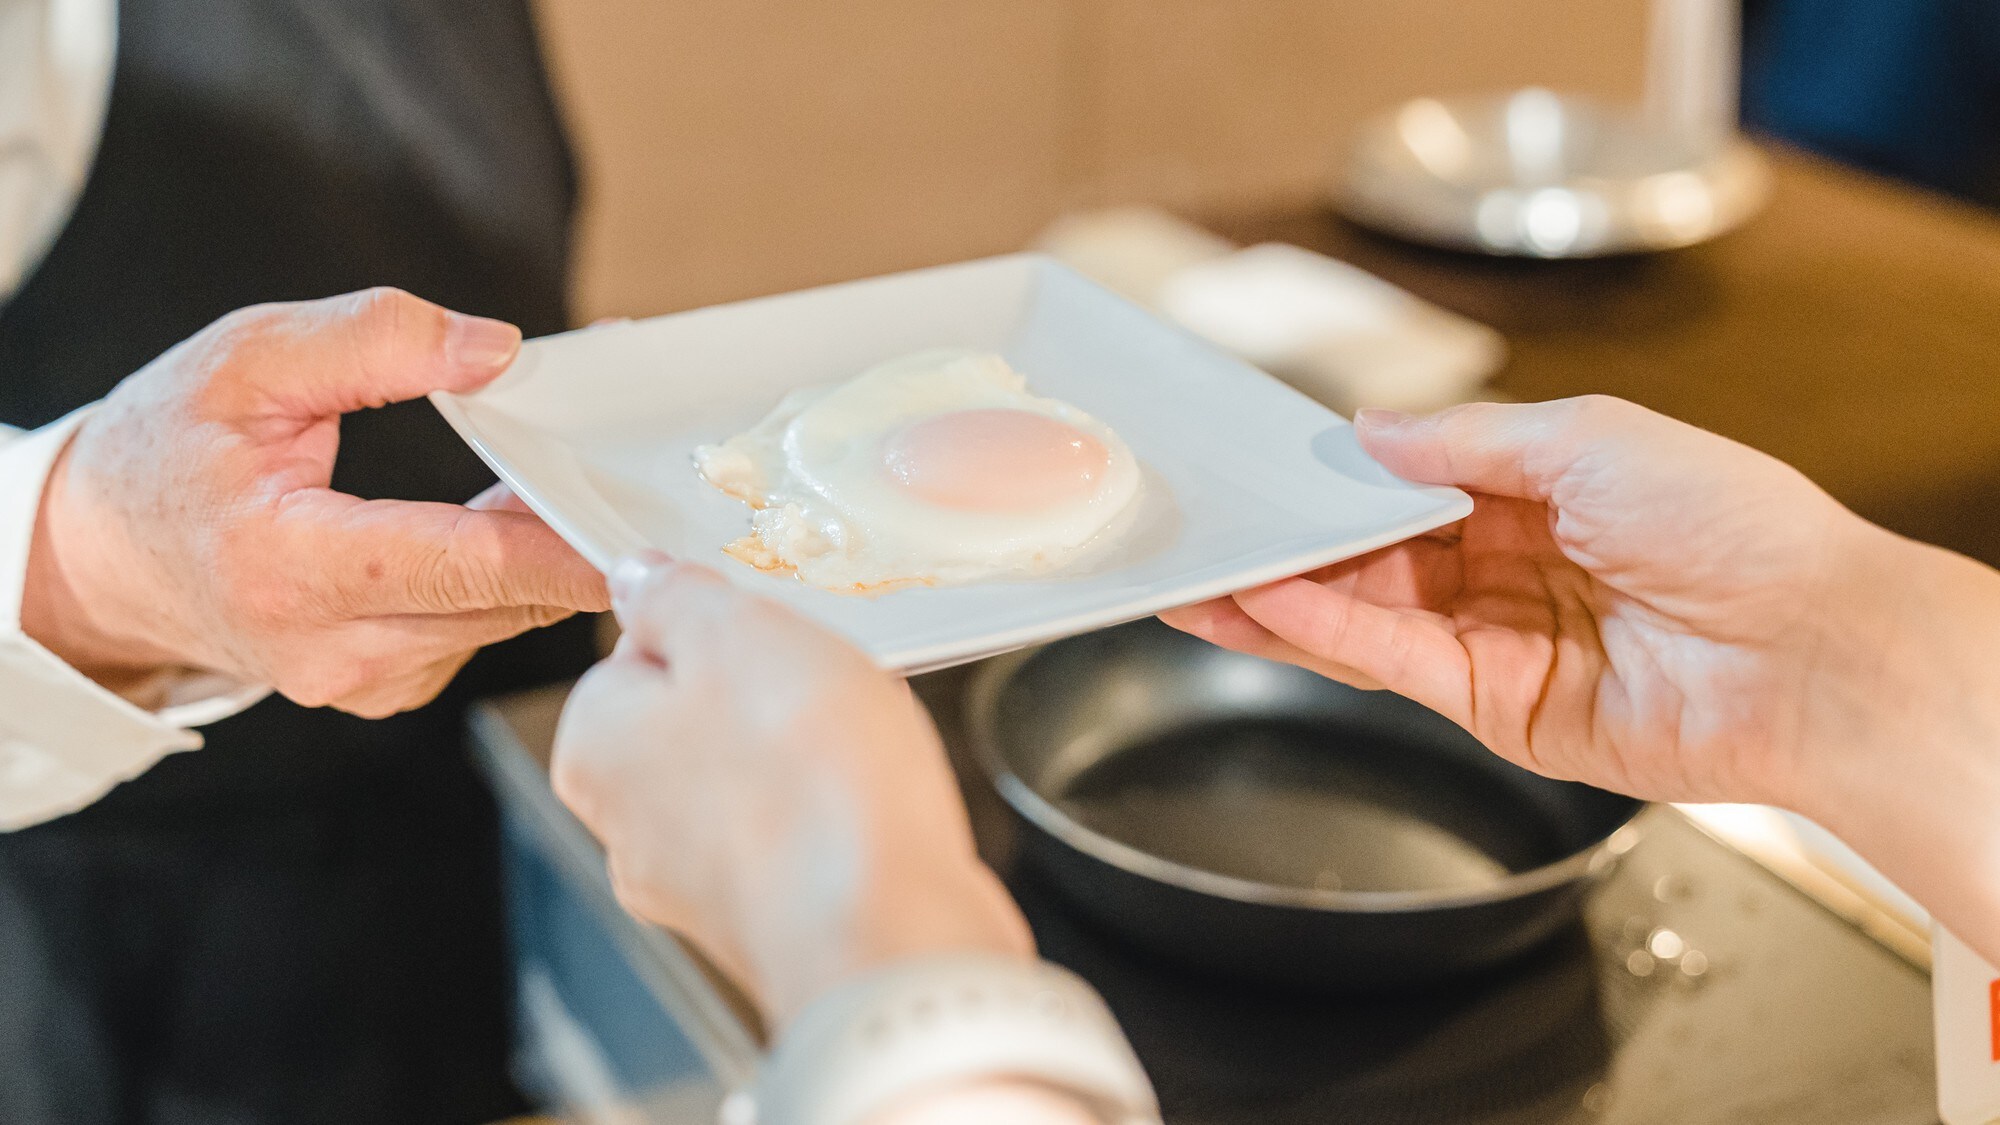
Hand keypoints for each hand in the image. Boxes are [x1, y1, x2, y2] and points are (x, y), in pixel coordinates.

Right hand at [21, 288, 609, 717]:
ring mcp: (364, 682)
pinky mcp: (387, 687)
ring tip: (573, 476)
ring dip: (550, 551)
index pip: (462, 566)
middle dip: (576, 530)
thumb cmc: (169, 451)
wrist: (105, 559)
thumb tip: (498, 350)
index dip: (560, 547)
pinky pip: (483, 629)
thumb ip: (373, 340)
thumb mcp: (249, 361)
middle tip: (635, 465)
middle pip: (505, 598)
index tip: (639, 530)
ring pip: (505, 618)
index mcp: (291, 566)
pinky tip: (517, 524)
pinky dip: (514, 577)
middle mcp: (333, 649)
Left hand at [551, 557, 1031, 1026]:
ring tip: (856, 744)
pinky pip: (797, 832)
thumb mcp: (734, 632)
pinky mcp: (765, 919)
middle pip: (697, 716)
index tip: (765, 628)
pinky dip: (833, 809)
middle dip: (765, 692)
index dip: (715, 629)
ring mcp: (694, 884)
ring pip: (752, 775)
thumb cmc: (806, 780)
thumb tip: (638, 577)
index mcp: (593, 746)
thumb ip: (674, 595)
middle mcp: (625, 827)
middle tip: (819, 683)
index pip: (637, 652)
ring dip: (807, 750)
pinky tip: (872, 798)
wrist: (887, 927)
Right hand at [1163, 396, 1999, 960]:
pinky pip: (1398, 665)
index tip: (1267, 467)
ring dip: (1286, 599)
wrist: (1815, 651)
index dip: (1341, 479)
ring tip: (1204, 580)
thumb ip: (1468, 440)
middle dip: (1294, 545)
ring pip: (1371, 619)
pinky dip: (1331, 633)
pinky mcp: (1504, 711)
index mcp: (1546, 495)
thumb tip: (1371, 433)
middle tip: (1209, 532)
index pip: (1414, 484)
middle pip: (1378, 557)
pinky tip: (1272, 604)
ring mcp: (1506, 644)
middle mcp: (1517, 571)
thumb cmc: (1737, 528)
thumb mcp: (1591, 438)